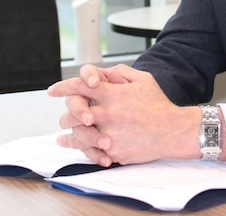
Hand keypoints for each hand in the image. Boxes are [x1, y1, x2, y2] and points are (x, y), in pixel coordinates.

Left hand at [48, 64, 200, 165]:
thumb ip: (120, 73)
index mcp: (112, 94)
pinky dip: (79, 149)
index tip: (52, 90)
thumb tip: (102, 73)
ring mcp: (108, 134)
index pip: (78, 86)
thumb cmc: (159, 105)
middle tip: (63, 113)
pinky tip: (72, 145)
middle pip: (72, 112)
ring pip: (77, 134)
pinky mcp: (112, 151)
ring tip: (62, 133)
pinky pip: (90, 151)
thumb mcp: (142, 80)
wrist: (173, 131)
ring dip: (68, 133)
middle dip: (65, 111)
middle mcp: (107, 114)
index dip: (62, 87)